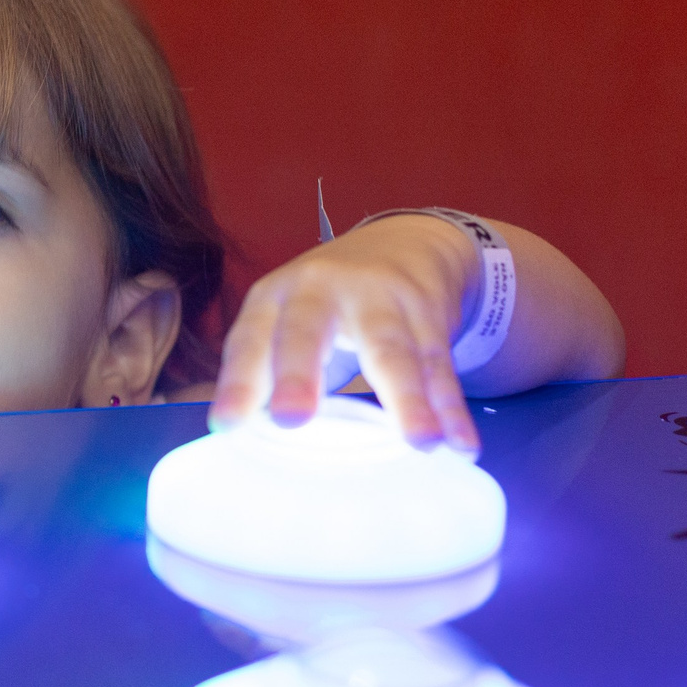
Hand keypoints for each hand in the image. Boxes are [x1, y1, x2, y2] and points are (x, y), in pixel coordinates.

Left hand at [209, 215, 480, 449]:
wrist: (404, 242)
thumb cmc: (326, 304)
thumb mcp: (285, 323)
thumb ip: (265, 374)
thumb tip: (240, 438)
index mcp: (276, 297)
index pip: (250, 340)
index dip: (237, 382)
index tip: (226, 425)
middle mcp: (322, 290)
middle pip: (309, 331)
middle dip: (298, 374)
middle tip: (290, 419)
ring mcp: (380, 297)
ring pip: (392, 351)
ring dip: (408, 398)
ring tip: (420, 442)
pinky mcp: (427, 313)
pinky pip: (440, 366)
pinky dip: (452, 408)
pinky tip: (461, 443)